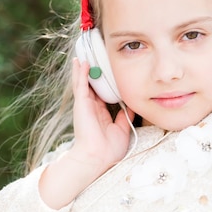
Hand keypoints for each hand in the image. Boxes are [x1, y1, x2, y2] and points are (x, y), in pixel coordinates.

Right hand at [69, 58, 133, 172]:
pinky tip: (81, 61)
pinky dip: (80, 72)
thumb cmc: (109, 149)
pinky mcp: (81, 104)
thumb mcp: (122, 129)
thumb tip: (130, 105)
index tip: (108, 70)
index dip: (104, 81)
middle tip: (95, 55)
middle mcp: (91, 107)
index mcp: (100, 113)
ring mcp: (84, 105)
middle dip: (93, 71)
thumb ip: (124, 116)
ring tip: (84, 53)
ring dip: (83, 68)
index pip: (102, 92)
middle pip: (92, 84)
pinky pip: (80, 84)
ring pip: (83, 82)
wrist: (97, 158)